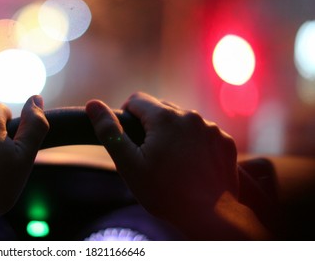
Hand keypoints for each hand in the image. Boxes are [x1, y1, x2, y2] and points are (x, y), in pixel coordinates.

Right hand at [86, 92, 267, 239]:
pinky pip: (203, 134)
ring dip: (174, 133)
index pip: (137, 100)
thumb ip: (110, 131)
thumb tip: (93, 104)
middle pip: (161, 109)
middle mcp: (191, 116)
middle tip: (148, 155)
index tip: (129, 138)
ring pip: (183, 121)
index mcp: (165, 118)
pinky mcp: (225, 142)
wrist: (210, 217)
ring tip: (171, 163)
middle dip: (151, 125)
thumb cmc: (164, 193)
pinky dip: (194, 143)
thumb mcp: (128, 164)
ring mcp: (211, 129)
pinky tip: (191, 166)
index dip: (127, 116)